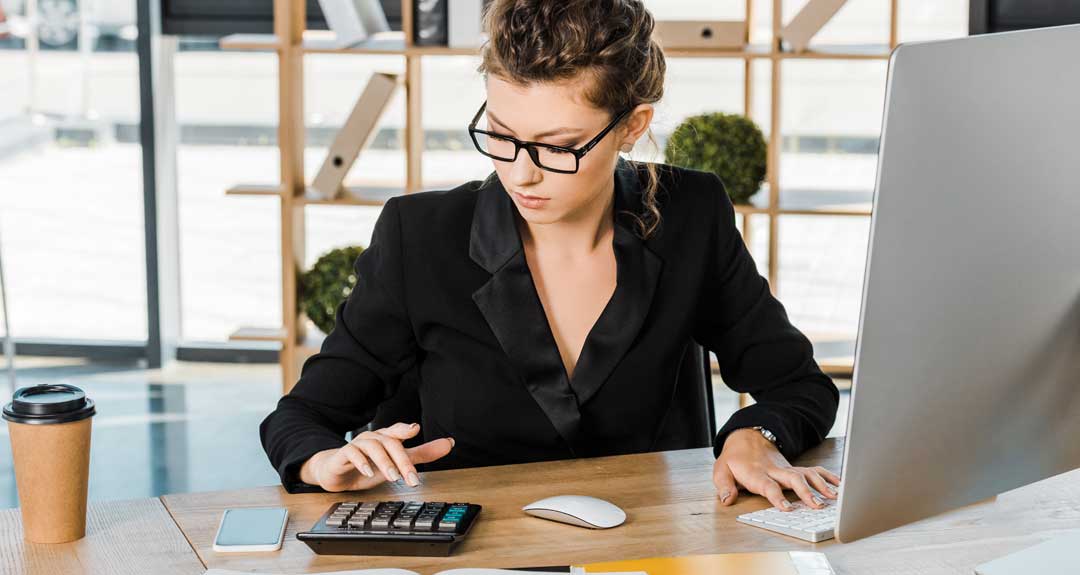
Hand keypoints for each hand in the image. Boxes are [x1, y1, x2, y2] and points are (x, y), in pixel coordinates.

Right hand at [299, 422, 454, 491]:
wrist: (336, 473)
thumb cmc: (367, 466)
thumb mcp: (397, 463)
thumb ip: (422, 454)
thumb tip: (449, 444)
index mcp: (386, 438)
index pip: (397, 430)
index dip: (405, 429)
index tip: (415, 429)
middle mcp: (372, 438)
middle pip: (390, 443)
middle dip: (402, 460)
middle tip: (412, 478)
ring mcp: (357, 445)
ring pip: (373, 447)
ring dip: (385, 462)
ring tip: (394, 476)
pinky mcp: (343, 455)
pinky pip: (352, 453)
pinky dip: (361, 462)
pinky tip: (369, 472)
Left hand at [713, 428, 840, 510]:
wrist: (746, 438)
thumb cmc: (734, 459)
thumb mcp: (721, 470)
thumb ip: (724, 486)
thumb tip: (726, 500)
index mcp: (756, 473)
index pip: (768, 486)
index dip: (777, 497)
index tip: (788, 509)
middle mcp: (774, 470)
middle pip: (793, 479)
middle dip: (806, 492)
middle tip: (817, 506)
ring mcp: (786, 468)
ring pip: (806, 474)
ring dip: (821, 485)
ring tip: (834, 497)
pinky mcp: (794, 468)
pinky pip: (813, 470)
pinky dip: (827, 476)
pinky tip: (838, 484)